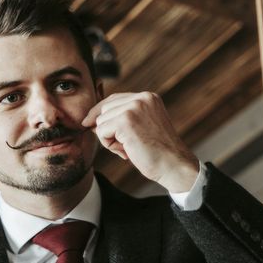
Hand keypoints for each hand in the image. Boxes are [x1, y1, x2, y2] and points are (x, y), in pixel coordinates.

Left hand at [82, 92, 198, 192]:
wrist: (173, 164)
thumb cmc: (158, 151)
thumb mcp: (143, 126)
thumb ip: (124, 116)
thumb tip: (90, 119)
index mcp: (148, 97)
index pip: (114, 99)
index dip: (100, 112)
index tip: (89, 123)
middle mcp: (142, 98)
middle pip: (105, 108)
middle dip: (107, 128)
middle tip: (125, 146)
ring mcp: (134, 108)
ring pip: (101, 120)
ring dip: (109, 138)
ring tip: (128, 148)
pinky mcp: (125, 121)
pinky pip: (101, 131)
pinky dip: (108, 144)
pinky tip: (126, 151)